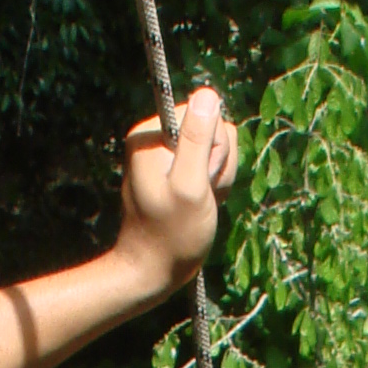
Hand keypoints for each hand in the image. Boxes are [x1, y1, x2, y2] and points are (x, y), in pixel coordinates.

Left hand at [113, 85, 239, 301]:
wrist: (151, 273)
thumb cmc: (172, 237)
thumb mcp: (190, 187)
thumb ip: (197, 139)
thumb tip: (207, 94)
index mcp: (150, 134)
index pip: (203, 113)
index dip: (213, 149)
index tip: (200, 182)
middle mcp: (154, 137)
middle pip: (210, 128)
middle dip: (216, 164)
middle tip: (201, 197)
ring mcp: (164, 153)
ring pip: (214, 147)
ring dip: (216, 178)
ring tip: (201, 204)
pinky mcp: (174, 169)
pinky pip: (208, 164)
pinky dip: (211, 186)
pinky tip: (200, 205)